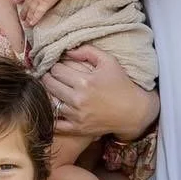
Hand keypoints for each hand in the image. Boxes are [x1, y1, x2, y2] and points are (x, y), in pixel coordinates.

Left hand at [17, 0, 69, 27]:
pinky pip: (37, 14)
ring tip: (25, 24)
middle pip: (27, 3)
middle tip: (20, 16)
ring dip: (27, 18)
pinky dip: (34, 20)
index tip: (15, 1)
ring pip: (30, 10)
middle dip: (23, 11)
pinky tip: (31, 24)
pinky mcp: (44, 4)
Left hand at [43, 45, 158, 141]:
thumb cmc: (121, 84)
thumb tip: (67, 50)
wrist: (133, 112)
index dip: (54, 65)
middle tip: (50, 75)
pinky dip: (50, 115)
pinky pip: (55, 123)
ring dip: (47, 94)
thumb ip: (87, 51)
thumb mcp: (109, 61)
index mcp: (85, 81)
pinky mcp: (77, 129)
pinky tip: (51, 107)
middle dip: (47, 77)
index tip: (57, 66)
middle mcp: (78, 99)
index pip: (56, 70)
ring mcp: (77, 116)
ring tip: (51, 89)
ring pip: (49, 102)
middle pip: (50, 85)